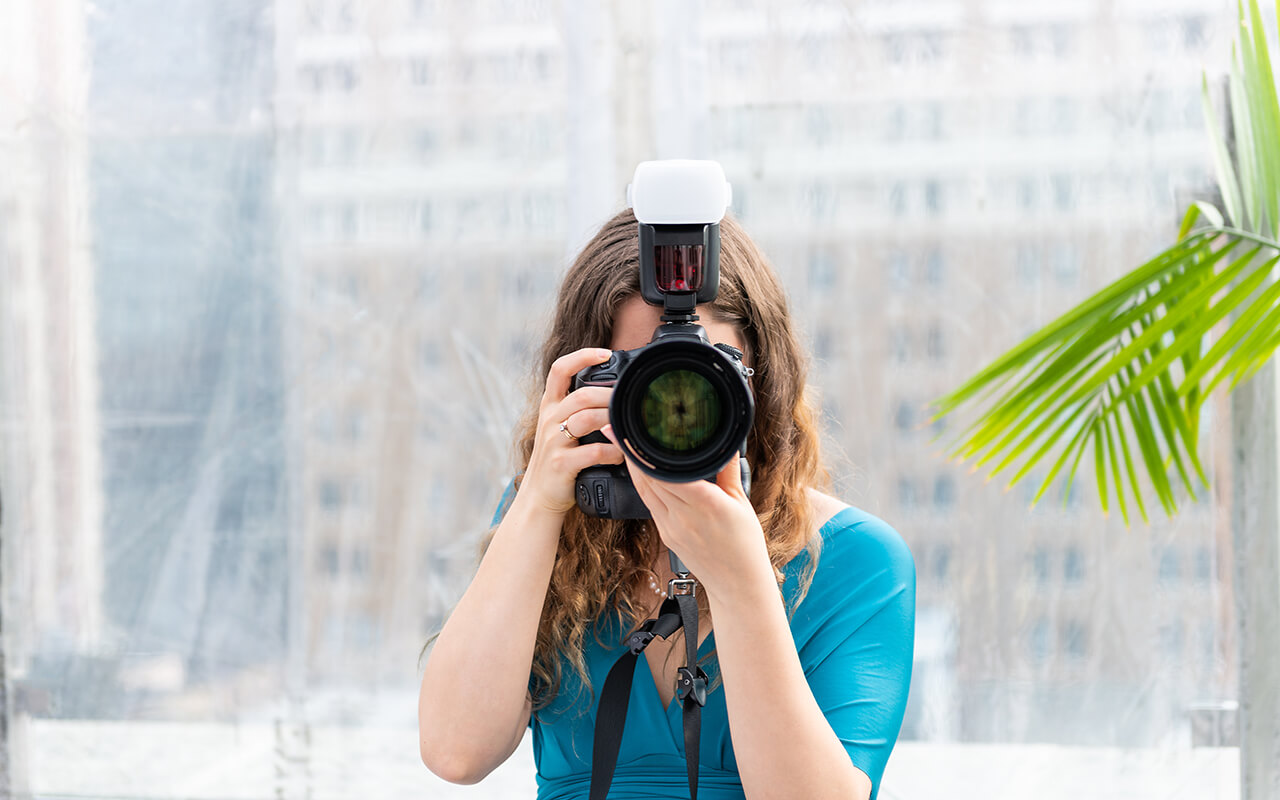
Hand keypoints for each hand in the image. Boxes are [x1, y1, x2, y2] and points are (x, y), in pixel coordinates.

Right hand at [519, 348, 625, 514]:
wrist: (540, 496)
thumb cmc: (559, 459)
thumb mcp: (561, 428)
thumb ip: (580, 409)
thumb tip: (615, 392)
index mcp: (551, 406)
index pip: (559, 370)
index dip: (582, 356)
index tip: (605, 353)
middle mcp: (550, 419)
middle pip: (581, 395)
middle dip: (609, 396)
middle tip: (627, 403)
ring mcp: (553, 442)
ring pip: (586, 419)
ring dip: (611, 421)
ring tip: (625, 427)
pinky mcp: (561, 463)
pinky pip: (593, 452)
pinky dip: (612, 452)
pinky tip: (620, 455)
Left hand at [603, 425, 773, 601]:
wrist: (737, 583)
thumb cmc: (744, 544)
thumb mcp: (741, 501)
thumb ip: (728, 470)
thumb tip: (727, 442)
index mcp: (706, 505)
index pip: (668, 474)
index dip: (648, 454)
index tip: (638, 434)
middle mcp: (684, 516)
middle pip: (649, 479)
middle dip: (633, 454)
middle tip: (622, 430)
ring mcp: (671, 528)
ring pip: (644, 491)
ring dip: (632, 468)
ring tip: (623, 445)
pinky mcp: (665, 535)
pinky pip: (649, 504)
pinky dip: (643, 485)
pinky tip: (640, 471)